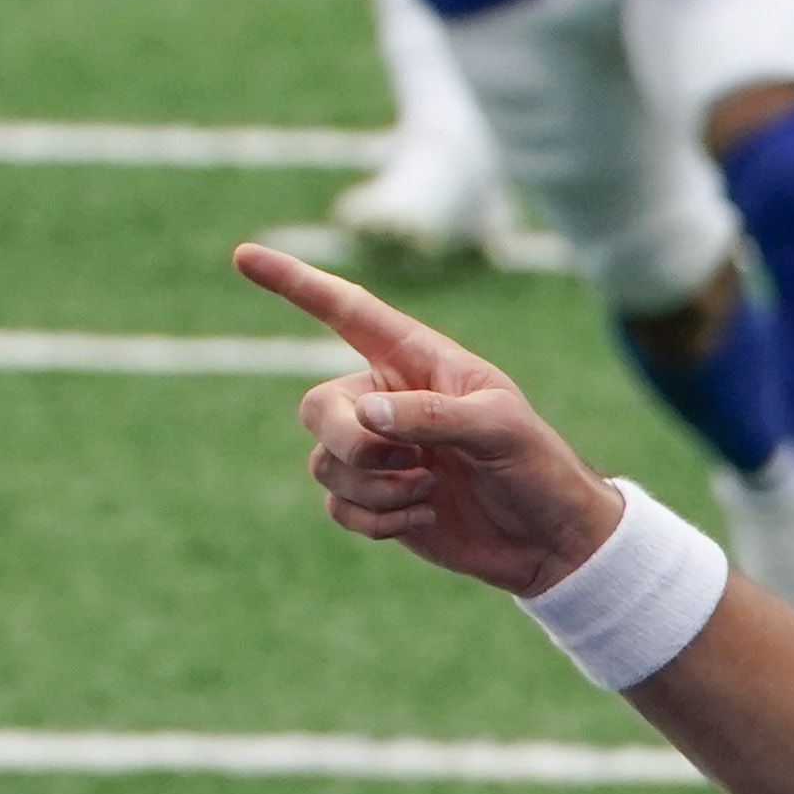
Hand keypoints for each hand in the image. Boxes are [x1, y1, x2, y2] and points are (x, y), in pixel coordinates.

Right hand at [238, 243, 626, 594]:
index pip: (347, 312)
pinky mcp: (375, 498)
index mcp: (418, 361)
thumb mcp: (499, 428)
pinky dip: (375, 519)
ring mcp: (377, 451)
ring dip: (375, 488)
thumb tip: (365, 416)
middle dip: (350, 442)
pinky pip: (337, 505)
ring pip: (325, 463)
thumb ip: (432, 415)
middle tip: (409, 464)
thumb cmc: (535, 466)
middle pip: (317, 407)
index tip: (245, 255)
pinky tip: (424, 519)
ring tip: (431, 491)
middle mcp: (387, 399)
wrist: (549, 538)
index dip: (295, 283)